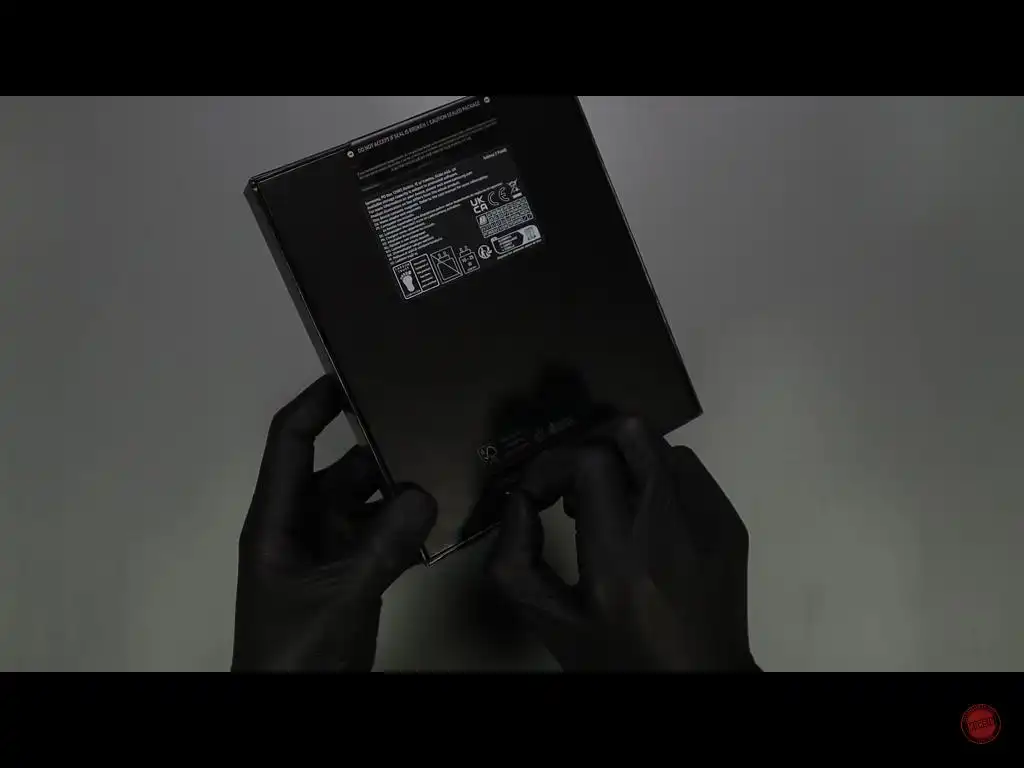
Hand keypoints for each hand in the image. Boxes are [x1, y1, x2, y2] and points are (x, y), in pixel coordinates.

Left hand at [231, 375, 436, 671]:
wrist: (290, 709)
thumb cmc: (294, 650)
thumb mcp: (339, 594)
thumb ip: (383, 545)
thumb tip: (426, 492)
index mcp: (275, 521)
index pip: (289, 444)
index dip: (314, 404)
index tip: (350, 374)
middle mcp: (298, 528)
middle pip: (337, 470)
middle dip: (376, 450)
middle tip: (426, 423)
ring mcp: (323, 554)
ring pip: (362, 505)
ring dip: (397, 493)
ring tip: (446, 468)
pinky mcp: (346, 578)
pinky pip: (378, 538)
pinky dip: (404, 529)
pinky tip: (442, 520)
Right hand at [489, 416, 757, 670]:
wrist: (701, 684)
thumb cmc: (621, 659)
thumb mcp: (552, 622)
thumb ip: (516, 561)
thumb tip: (520, 502)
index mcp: (624, 554)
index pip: (588, 461)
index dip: (550, 464)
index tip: (536, 496)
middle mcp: (672, 524)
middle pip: (630, 432)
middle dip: (588, 444)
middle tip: (569, 483)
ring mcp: (709, 519)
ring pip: (660, 446)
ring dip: (623, 462)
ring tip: (605, 505)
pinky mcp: (729, 523)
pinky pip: (687, 472)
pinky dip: (656, 480)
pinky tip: (645, 521)